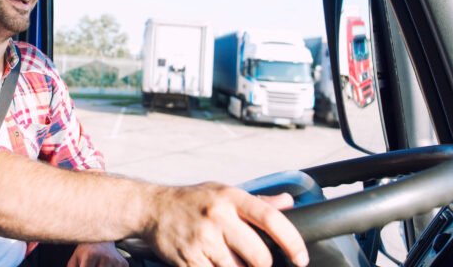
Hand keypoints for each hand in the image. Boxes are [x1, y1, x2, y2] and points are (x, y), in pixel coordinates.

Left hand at [67, 242, 128, 266]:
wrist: (103, 235)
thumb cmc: (86, 250)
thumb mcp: (75, 257)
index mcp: (90, 255)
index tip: (85, 266)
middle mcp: (104, 257)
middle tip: (93, 264)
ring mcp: (115, 261)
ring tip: (98, 264)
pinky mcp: (123, 263)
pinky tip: (108, 265)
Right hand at [144, 183, 307, 266]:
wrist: (152, 208)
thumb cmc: (191, 201)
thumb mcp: (223, 193)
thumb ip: (257, 202)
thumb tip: (289, 202)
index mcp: (230, 197)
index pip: (271, 219)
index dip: (292, 241)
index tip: (300, 257)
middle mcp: (218, 216)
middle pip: (259, 256)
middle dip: (262, 265)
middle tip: (254, 261)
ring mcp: (203, 239)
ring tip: (225, 257)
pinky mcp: (190, 259)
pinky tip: (211, 262)